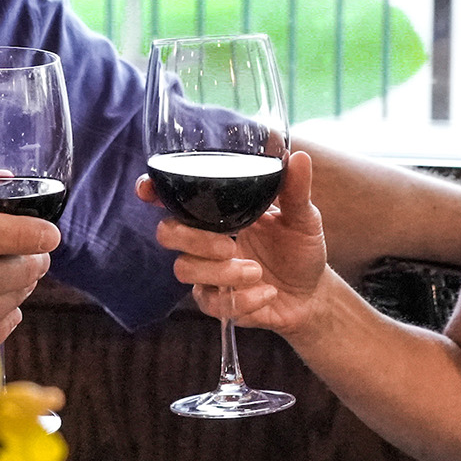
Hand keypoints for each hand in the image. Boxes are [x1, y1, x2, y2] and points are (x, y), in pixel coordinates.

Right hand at [138, 150, 332, 338]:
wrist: (312, 293)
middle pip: (167, 233)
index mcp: (219, 214)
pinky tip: (267, 293)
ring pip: (184, 269)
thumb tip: (299, 157)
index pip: (175, 199)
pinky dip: (241, 299)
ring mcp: (208, 273)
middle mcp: (205, 241)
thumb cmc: (300, 249)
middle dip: (193, 239)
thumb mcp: (303, 217)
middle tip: (229, 245)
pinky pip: (211, 303)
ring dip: (222, 272)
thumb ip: (295, 190)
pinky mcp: (216, 302)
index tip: (147, 190)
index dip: (155, 192)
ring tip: (256, 272)